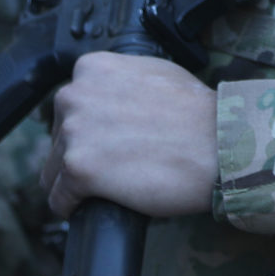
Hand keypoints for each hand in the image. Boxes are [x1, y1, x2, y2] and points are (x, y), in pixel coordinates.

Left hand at [43, 53, 218, 219]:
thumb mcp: (154, 73)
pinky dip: (73, 207)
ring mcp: (74, 133)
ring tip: (106, 189)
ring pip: (52, 170)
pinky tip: (92, 207)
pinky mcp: (79, 170)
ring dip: (74, 182)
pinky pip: (59, 199)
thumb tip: (105, 98)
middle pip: (57, 137)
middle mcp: (75, 95)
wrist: (221, 143)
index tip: (105, 142)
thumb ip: (119, 81)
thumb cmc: (198, 113)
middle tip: (112, 166)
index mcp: (91, 68)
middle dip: (80, 153)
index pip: (69, 105)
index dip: (88, 128)